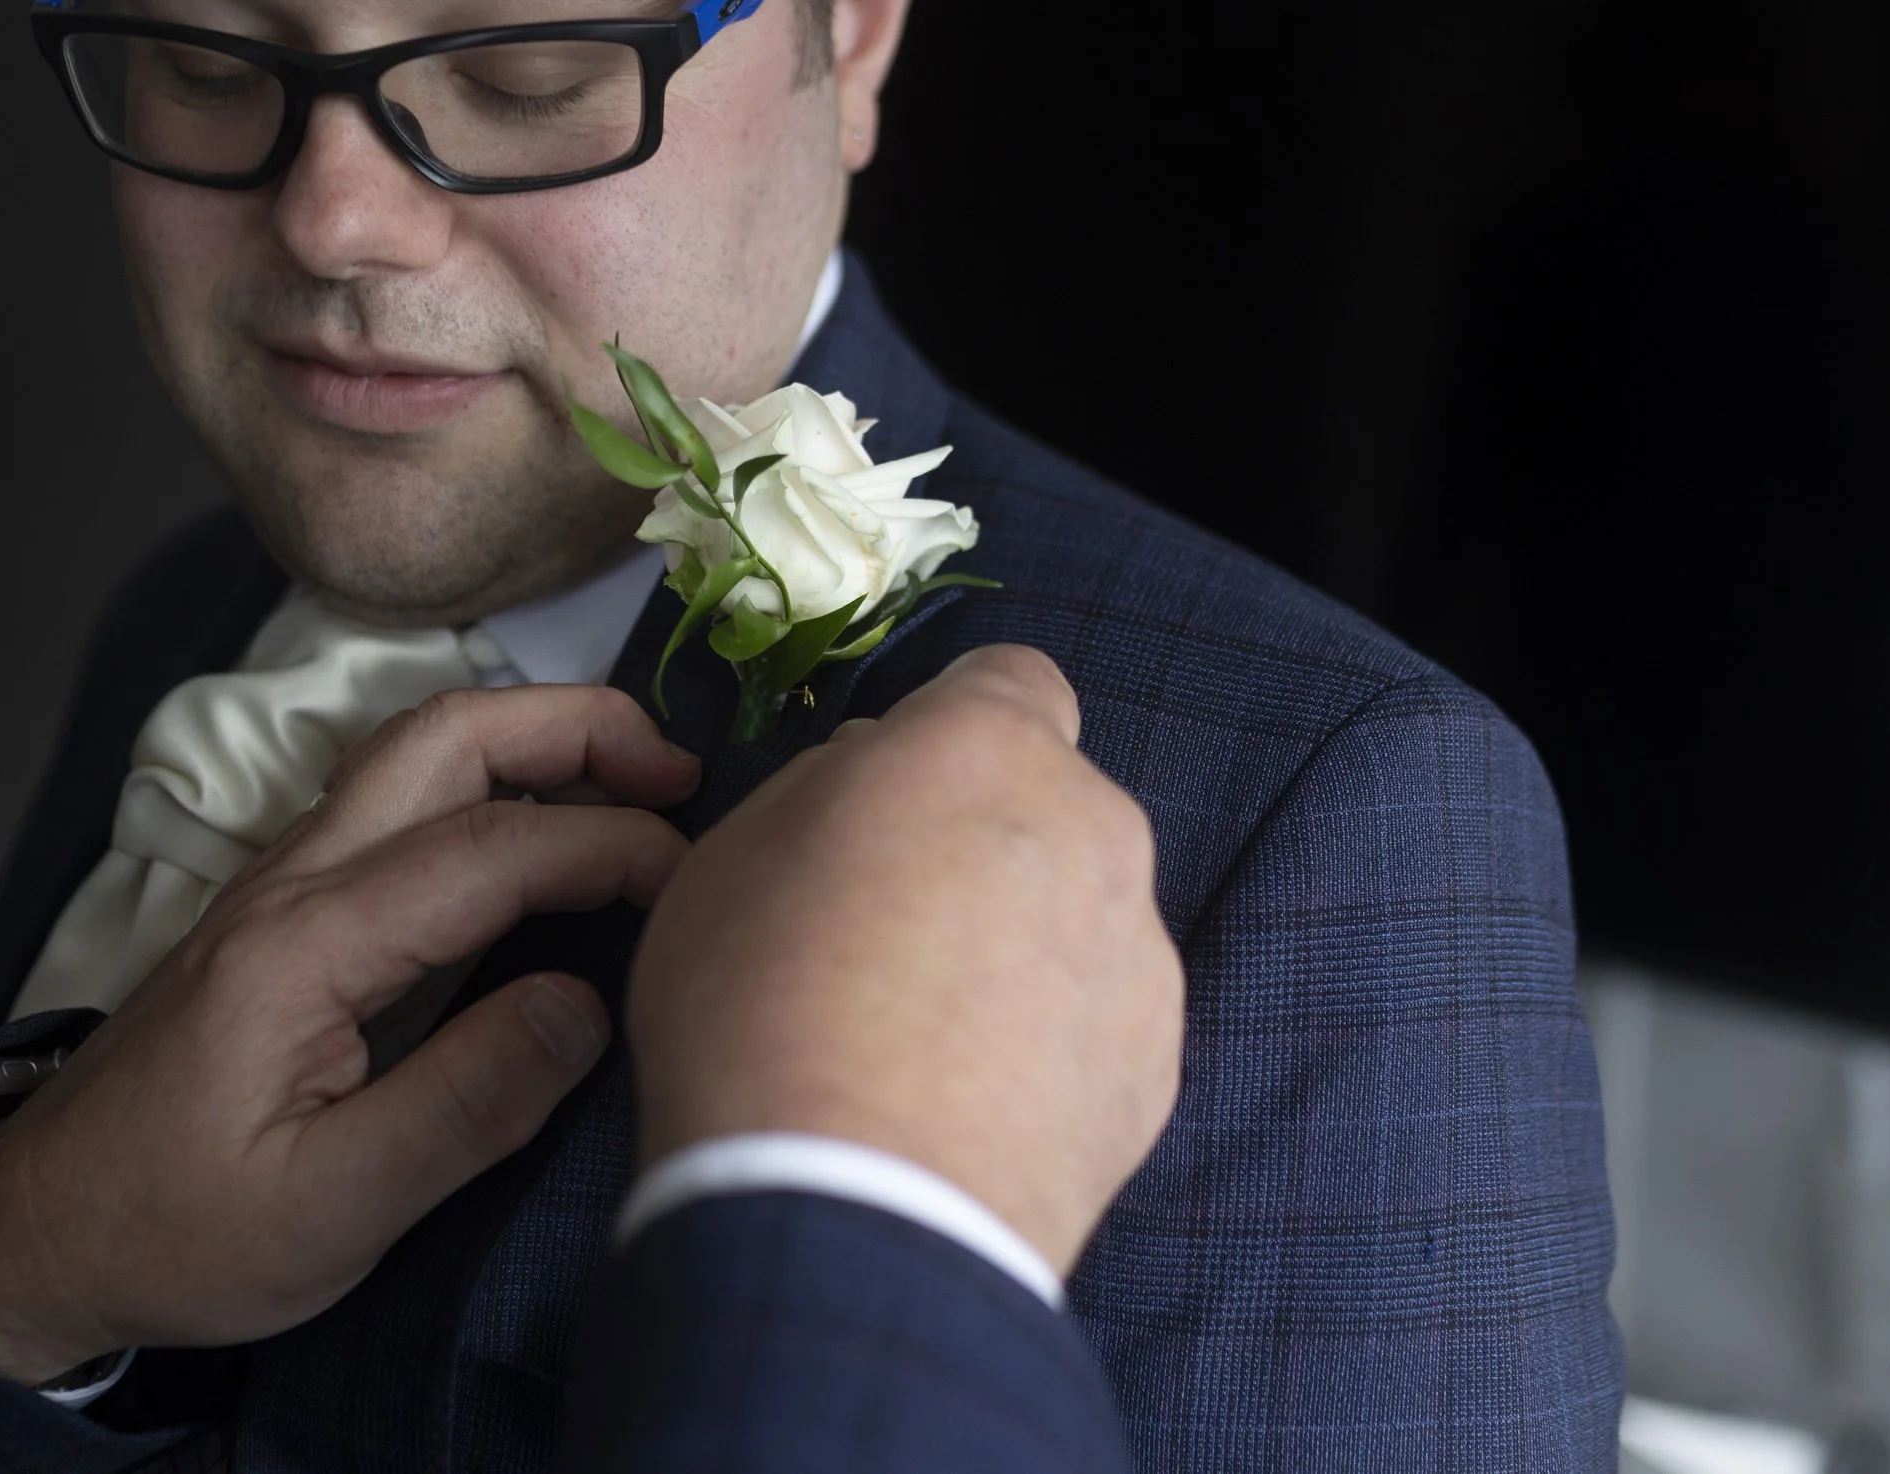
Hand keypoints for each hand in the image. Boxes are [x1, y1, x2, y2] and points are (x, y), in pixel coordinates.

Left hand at [0, 686, 698, 1382]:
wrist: (38, 1233)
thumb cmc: (177, 1233)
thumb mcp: (332, 1208)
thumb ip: (467, 1105)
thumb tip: (588, 1007)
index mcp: (307, 945)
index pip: (490, 848)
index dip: (609, 845)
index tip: (695, 880)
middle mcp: (291, 882)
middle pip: (443, 738)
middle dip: (575, 728)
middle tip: (683, 772)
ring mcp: (279, 885)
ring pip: (414, 754)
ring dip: (532, 742)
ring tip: (637, 782)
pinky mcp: (282, 912)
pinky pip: (395, 802)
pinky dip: (488, 783)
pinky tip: (540, 830)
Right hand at [627, 645, 1182, 1274]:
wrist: (853, 1211)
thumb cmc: (761, 1008)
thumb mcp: (731, 856)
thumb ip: (826, 790)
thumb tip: (875, 780)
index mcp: (986, 749)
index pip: (1010, 678)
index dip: (950, 726)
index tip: (896, 790)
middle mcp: (1092, 828)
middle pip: (1046, 802)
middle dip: (984, 839)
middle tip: (888, 925)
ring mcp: (1140, 950)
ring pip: (1079, 910)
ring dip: (1021, 941)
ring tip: (926, 1036)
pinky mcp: (1158, 1063)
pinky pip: (1098, 1013)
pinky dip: (1049, 1038)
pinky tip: (969, 1099)